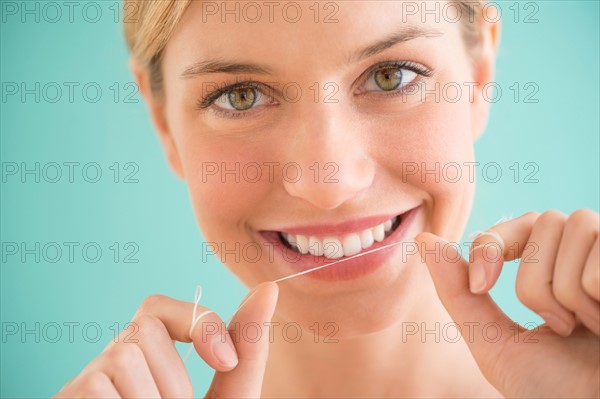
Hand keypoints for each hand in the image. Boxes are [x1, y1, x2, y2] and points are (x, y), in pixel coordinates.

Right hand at [54, 282, 278, 397]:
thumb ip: (246, 350)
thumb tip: (269, 289)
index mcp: (152, 360)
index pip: (157, 308)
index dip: (197, 323)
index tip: (225, 363)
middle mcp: (113, 366)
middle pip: (143, 328)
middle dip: (174, 379)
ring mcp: (85, 386)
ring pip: (123, 356)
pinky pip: (96, 388)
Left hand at [416, 210, 599, 397]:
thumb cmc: (551, 389)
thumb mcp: (493, 339)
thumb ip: (458, 291)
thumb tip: (424, 239)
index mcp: (559, 267)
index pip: (520, 220)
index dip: (491, 245)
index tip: (480, 286)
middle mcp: (591, 254)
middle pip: (545, 220)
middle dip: (536, 283)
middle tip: (558, 326)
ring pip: (575, 225)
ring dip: (568, 292)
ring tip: (589, 328)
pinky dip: (597, 296)